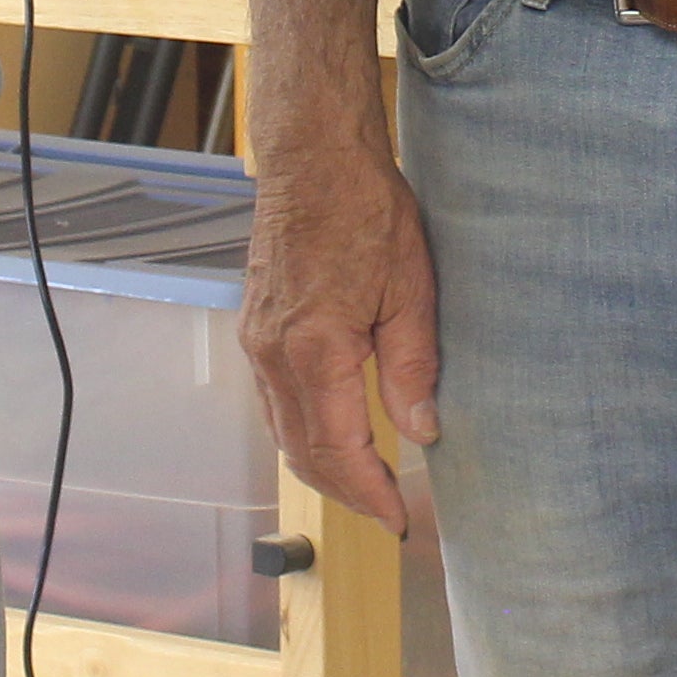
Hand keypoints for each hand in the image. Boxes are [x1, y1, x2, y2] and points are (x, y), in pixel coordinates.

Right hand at [239, 132, 439, 534]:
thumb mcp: (410, 288)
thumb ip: (412, 367)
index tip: (399, 520)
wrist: (313, 156)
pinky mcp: (255, 325)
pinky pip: (274, 399)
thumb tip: (422, 434)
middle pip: (302, 452)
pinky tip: (332, 429)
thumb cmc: (365, 209)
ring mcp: (256, 340)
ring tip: (366, 481)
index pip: (338, 450)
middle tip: (387, 511)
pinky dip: (303, 428)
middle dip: (345, 491)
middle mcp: (273, 354)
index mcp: (315, 350)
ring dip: (321, 464)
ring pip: (282, 429)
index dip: (370, 493)